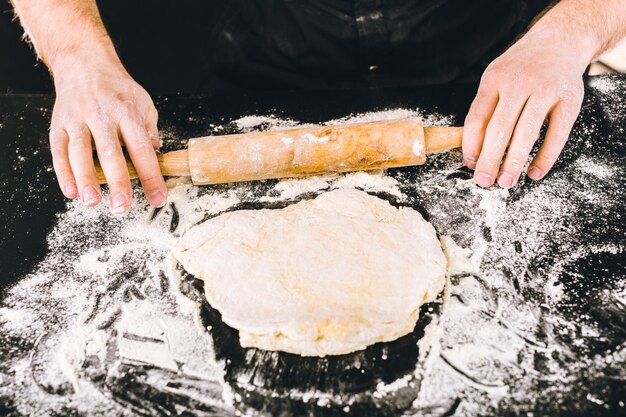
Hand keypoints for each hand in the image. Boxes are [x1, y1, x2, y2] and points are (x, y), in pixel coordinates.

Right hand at [49, 55, 166, 211]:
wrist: (84, 64)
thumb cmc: (118, 89)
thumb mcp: (144, 103)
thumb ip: (149, 131)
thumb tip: (156, 156)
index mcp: (127, 113)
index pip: (142, 150)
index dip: (150, 176)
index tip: (158, 197)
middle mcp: (101, 116)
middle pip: (110, 153)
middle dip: (117, 182)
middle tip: (122, 206)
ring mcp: (77, 120)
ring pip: (80, 153)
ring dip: (86, 179)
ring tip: (93, 202)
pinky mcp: (59, 125)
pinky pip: (59, 151)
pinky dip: (63, 173)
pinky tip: (71, 191)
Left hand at [462, 30, 587, 187]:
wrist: (559, 41)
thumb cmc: (520, 68)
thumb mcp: (495, 78)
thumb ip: (485, 108)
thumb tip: (473, 150)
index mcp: (494, 79)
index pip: (477, 119)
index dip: (471, 146)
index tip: (469, 165)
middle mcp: (519, 83)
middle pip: (499, 129)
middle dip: (489, 160)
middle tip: (484, 182)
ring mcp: (546, 90)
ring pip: (526, 133)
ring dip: (514, 162)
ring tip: (506, 182)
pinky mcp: (570, 100)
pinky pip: (557, 135)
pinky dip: (545, 157)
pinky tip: (534, 172)